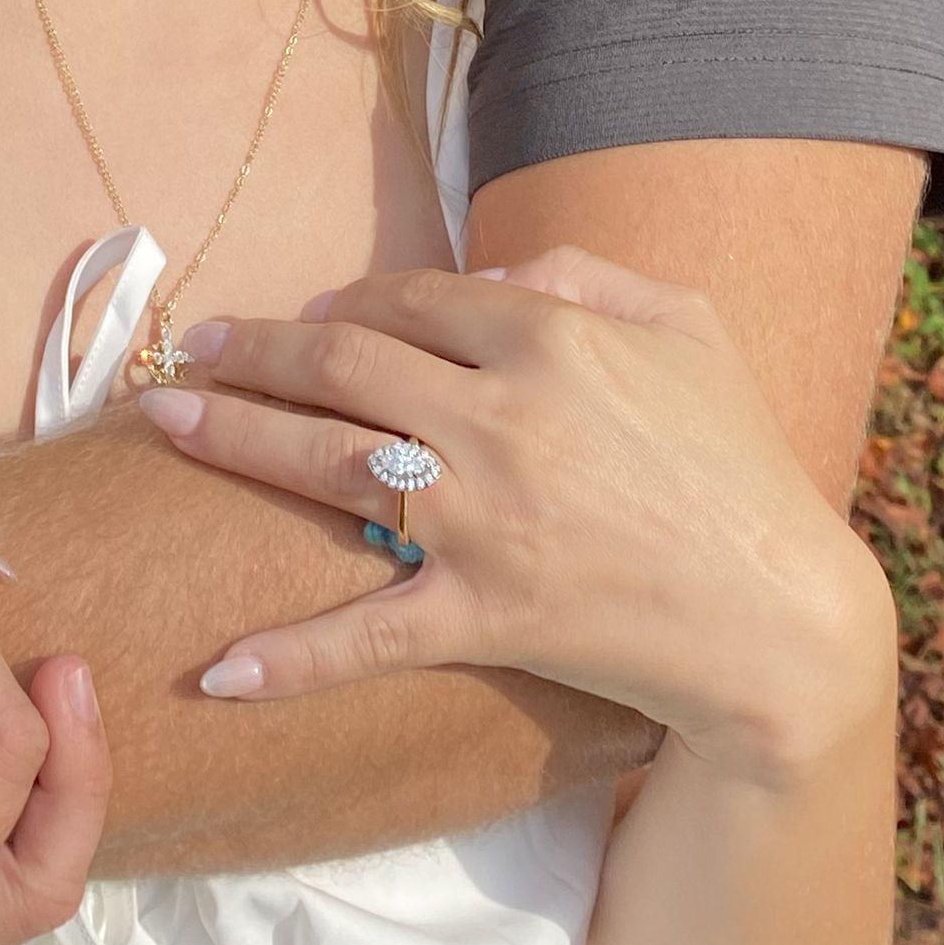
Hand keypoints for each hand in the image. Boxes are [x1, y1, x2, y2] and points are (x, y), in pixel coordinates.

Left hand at [135, 248, 895, 783]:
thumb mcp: (689, 330)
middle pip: (340, 363)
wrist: (779, 618)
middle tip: (196, 347)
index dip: (348, 301)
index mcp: (547, 338)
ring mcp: (481, 520)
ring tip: (164, 421)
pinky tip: (217, 671)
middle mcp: (498, 416)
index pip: (409, 299)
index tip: (311, 312)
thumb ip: (589, 276)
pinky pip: (364, 635)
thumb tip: (489, 274)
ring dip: (232, 437)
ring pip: (325, 461)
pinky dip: (289, 656)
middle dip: (254, 349)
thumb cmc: (742, 465)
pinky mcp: (480, 615)